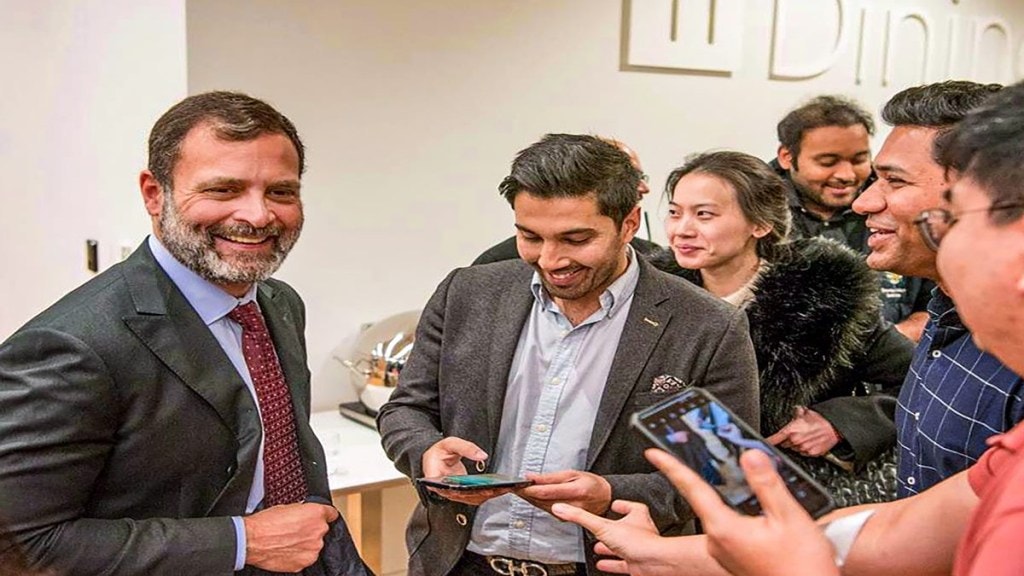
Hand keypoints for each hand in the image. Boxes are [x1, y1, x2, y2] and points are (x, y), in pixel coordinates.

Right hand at [243, 502, 337, 571]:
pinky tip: (286, 549)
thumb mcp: (288, 507)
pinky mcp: (304, 562)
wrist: (252, 541)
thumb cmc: (265, 523)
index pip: (331, 514)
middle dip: (311, 530)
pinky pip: (305, 557)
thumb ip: (304, 511)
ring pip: (314, 545)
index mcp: (316, 514)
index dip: (325, 515)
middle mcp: (318, 532)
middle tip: (295, 530)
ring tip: (288, 541)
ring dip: (305, 544)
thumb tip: (305, 514)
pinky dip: (298, 554)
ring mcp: (313, 549)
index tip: (323, 517)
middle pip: (321, 530)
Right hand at [421, 437, 504, 505]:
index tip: (476, 487)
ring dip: (481, 496)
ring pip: (466, 498)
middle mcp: (441, 488)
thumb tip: (482, 455)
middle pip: (459, 495)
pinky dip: (481, 494)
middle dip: (476, 494)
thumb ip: (467, 448)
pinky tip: (493, 491)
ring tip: (496, 491)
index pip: (446, 488)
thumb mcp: (451, 444)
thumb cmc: (440, 450)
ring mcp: (451, 492)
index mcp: (433, 477)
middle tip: (491, 490)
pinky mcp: (459, 493)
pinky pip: (470, 497)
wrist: (439, 455)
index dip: (462, 489)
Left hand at [516, 470, 610, 514]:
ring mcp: (568, 515)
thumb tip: (531, 477)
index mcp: (576, 491)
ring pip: (541, 507)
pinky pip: (546, 510)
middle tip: (513, 486)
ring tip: (519, 490)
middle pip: (541, 501)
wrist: (604, 497)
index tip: (518, 484)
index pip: (546, 492)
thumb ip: (550, 477)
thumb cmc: (590, 483)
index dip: (529, 489)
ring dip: (528, 499)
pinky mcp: (564, 519)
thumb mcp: (573, 473)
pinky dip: (537, 503)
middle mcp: (572, 506)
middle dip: (525, 493)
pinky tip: (531, 496)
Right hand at [553, 500, 717, 575]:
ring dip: (610, 547)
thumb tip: (561, 508)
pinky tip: (603, 565)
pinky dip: (612, 564)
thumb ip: (581, 518)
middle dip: (612, 529)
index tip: (614, 504)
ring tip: (598, 548)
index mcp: (637, 517)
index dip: (622, 505)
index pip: (631, 506)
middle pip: (626, 527)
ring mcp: (640, 549)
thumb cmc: (639, 542)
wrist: (655, 565)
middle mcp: (641, 532)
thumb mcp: (603, 526)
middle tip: (601, 529)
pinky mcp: (638, 565)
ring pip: (624, 547)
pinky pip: (623, 564)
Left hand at [647, 448, 838, 575]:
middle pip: (702, 499)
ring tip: (724, 474)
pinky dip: (731, 510)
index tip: (653, 453)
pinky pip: (727, 525)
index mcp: (725, 528)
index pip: (691, 489)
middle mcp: (718, 542)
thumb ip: (767, 483)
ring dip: (718, 493)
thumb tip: (750, 456)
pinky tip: (747, 503)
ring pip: (716, 513)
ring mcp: (726, 551)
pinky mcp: (735, 557)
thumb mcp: (789, 517)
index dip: (671, 467)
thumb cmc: (801, 566)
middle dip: (697, 476)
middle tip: (688, 454)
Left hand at [765, 407, 840, 456]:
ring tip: (805, 437)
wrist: (835, 426)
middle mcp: (795, 440)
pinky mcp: (811, 453)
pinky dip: (804, 449)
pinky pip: (803, 453)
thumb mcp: (804, 412)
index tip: (761, 445)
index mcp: (791, 430)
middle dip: (787, 440)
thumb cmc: (820, 419)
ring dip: (796, 445)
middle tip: (795, 434)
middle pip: (784, 444)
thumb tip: (793, 411)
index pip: (774, 439)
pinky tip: (809, 442)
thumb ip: (795, 413)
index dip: (767, 442)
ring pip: (794, 449)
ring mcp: (803, 448)